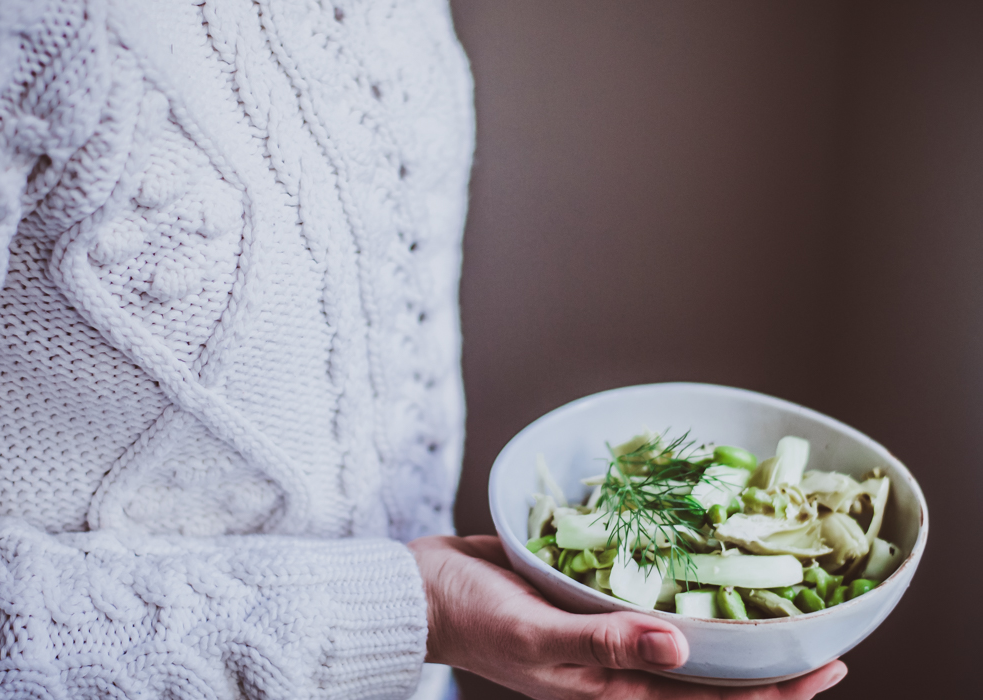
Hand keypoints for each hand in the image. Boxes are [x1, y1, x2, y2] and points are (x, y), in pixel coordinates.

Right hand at [408, 535, 846, 699]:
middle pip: (709, 673)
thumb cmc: (475, 619)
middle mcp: (619, 665)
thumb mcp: (537, 637)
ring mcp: (607, 631)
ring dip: (731, 622)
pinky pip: (651, 596)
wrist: (427, 589)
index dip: (771, 693)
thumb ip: (606, 645)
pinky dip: (685, 586)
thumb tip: (683, 651)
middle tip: (825, 630)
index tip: (826, 667)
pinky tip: (706, 561)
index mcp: (611, 689)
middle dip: (767, 660)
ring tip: (780, 597)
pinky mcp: (592, 597)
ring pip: (685, 634)